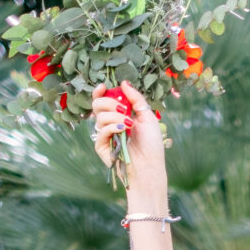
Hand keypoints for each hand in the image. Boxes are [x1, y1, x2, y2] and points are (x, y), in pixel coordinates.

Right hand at [91, 80, 165, 201]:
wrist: (150, 166)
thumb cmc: (152, 144)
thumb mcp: (148, 117)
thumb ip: (136, 98)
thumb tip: (123, 83)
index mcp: (120, 115)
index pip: (104, 100)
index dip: (100, 91)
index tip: (103, 86)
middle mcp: (111, 124)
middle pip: (97, 105)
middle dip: (110, 103)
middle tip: (124, 110)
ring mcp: (105, 135)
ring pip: (99, 116)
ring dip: (116, 116)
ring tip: (129, 125)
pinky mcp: (101, 147)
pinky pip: (100, 131)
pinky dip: (112, 127)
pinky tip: (123, 131)